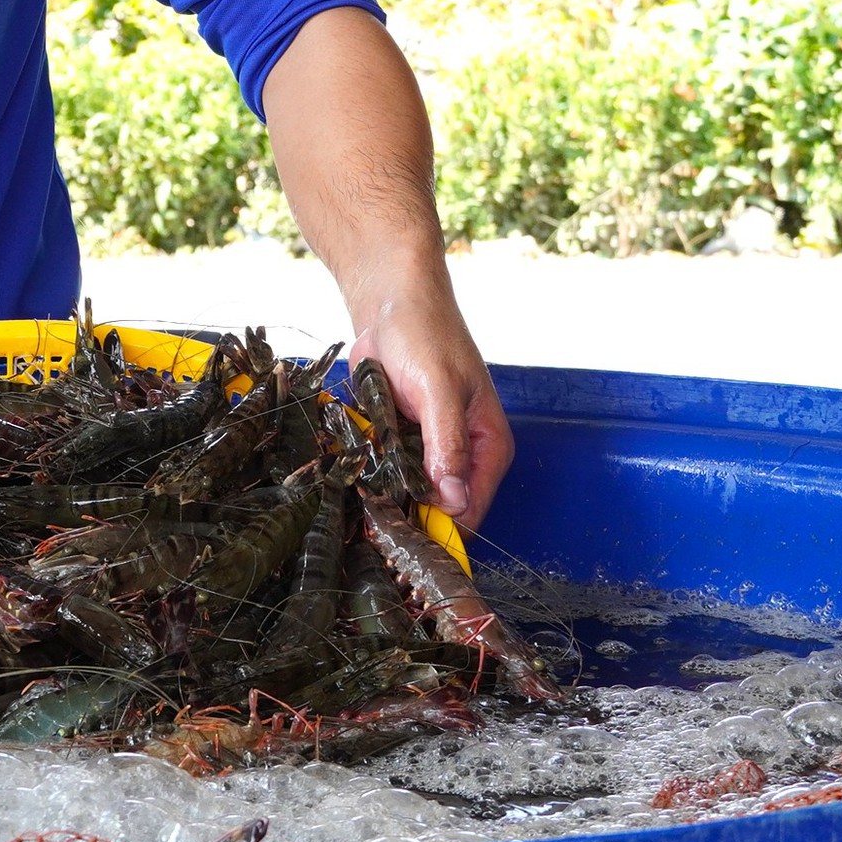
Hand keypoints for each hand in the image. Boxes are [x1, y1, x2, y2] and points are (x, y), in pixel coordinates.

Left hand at [354, 297, 512, 526]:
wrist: (391, 303)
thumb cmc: (424, 334)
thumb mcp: (438, 388)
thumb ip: (448, 445)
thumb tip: (455, 502)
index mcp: (488, 445)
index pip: (471, 510)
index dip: (439, 529)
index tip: (401, 538)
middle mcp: (463, 454)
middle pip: (438, 510)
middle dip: (406, 513)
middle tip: (371, 513)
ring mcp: (429, 450)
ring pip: (408, 495)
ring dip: (383, 493)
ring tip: (358, 487)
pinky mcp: (401, 440)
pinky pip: (386, 472)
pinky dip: (369, 471)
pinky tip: (353, 466)